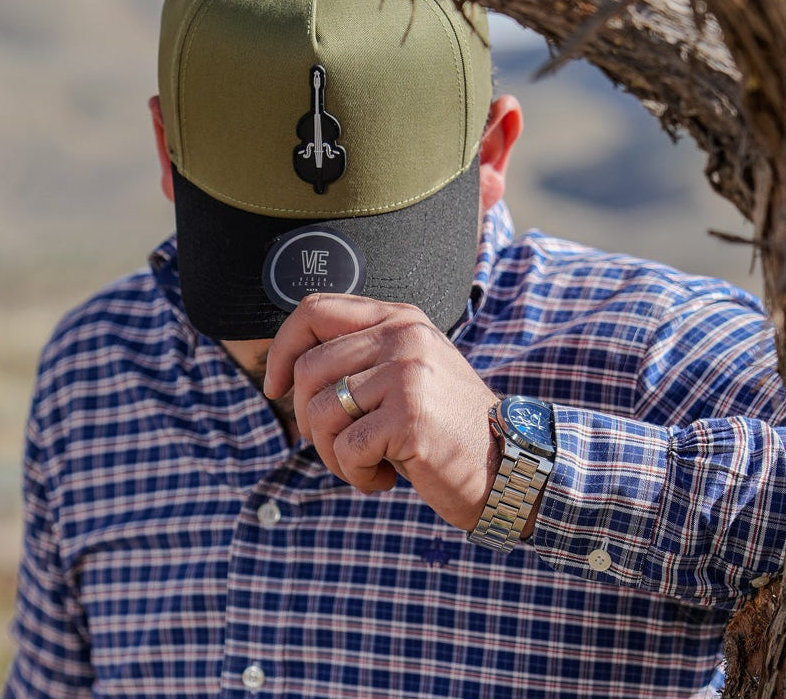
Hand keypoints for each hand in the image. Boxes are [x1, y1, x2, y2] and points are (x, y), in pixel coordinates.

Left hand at [263, 293, 499, 530]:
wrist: (510, 467)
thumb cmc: (445, 428)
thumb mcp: (406, 373)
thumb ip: (360, 356)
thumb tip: (286, 366)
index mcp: (400, 318)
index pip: (315, 309)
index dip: (282, 349)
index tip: (275, 387)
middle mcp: (404, 336)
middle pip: (309, 370)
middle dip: (309, 421)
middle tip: (340, 447)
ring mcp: (408, 374)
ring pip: (320, 413)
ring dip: (333, 455)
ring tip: (369, 463)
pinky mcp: (409, 417)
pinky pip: (346, 450)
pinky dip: (357, 474)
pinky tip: (388, 476)